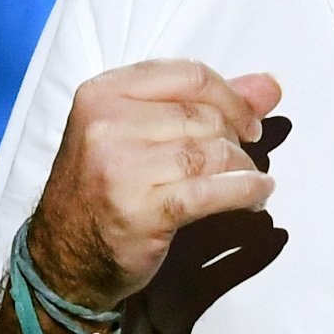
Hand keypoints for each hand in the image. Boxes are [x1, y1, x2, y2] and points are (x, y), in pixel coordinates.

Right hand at [27, 61, 282, 306]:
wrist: (64, 257)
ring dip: (243, 168)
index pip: (188, 75)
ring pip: (211, 152)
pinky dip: (245, 192)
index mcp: (103, 94)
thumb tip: (269, 86)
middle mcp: (106, 124)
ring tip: (250, 181)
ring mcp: (121, 168)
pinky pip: (211, 191)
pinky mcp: (140, 209)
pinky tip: (257, 196)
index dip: (231, 97)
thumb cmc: (105, 189)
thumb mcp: (139, 133)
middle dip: (235, 139)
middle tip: (240, 161)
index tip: (249, 122)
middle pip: (204, 115)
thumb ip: (206, 104)